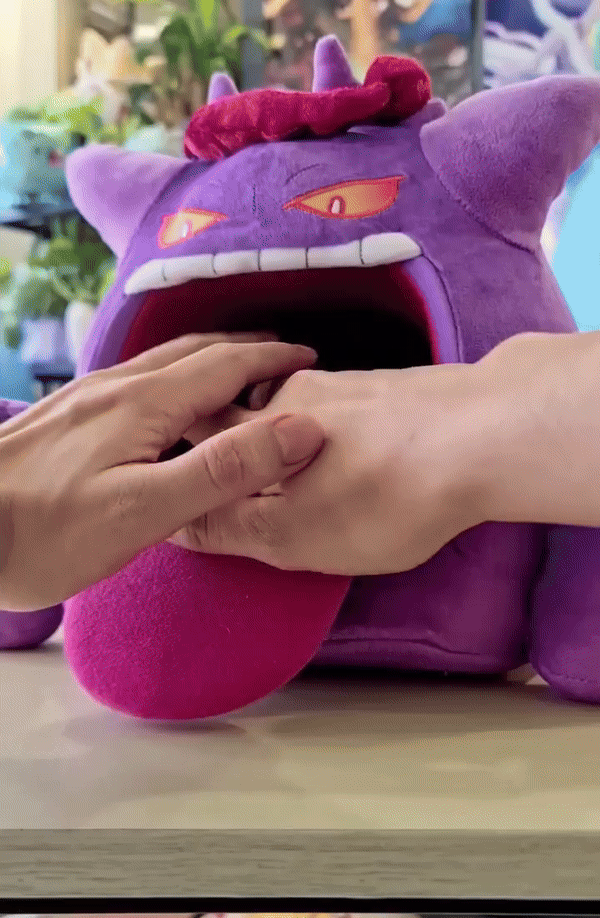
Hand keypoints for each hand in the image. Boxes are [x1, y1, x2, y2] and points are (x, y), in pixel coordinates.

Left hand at [0, 334, 323, 609]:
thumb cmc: (45, 532)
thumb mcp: (145, 511)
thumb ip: (223, 470)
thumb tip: (297, 430)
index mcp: (144, 404)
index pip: (226, 365)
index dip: (272, 360)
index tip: (309, 359)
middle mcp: (114, 387)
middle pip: (194, 352)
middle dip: (245, 350)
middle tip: (283, 358)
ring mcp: (84, 398)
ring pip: (161, 363)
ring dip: (208, 360)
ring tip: (234, 374)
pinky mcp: (64, 416)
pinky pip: (134, 379)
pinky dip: (172, 377)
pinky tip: (163, 403)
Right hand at [173, 362, 490, 574]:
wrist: (482, 434)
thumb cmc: (380, 496)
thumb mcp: (292, 534)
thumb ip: (230, 527)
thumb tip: (177, 522)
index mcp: (255, 428)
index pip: (198, 429)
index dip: (186, 452)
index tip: (181, 474)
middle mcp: (293, 394)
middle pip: (245, 408)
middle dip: (237, 440)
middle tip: (246, 481)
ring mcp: (347, 383)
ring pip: (297, 406)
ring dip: (290, 435)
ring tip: (305, 472)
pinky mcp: (391, 384)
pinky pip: (346, 407)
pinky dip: (339, 432)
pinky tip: (362, 454)